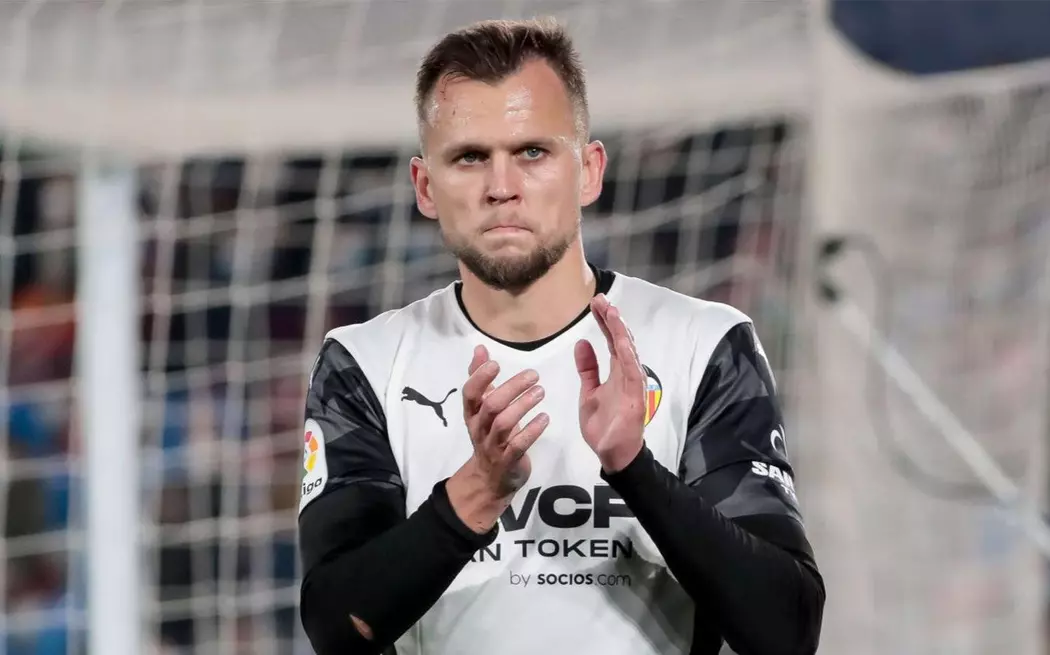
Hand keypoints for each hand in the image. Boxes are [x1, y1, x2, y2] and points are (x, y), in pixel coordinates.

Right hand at [447, 345, 548, 532]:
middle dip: (511, 388)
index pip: (469, 393)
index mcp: (472, 413)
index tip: (495, 363)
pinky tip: (545, 418)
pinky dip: (532, 431)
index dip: (479, 378)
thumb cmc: (489, 435)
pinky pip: (518, 445)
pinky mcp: (508, 461)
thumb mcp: (482, 408)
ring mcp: (492, 446)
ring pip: (504, 424)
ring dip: (523, 406)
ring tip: (541, 392)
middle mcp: (479, 428)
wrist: (490, 479)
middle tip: (534, 375)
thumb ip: (480, 379)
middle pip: (491, 406)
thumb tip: (480, 349)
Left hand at [575, 294, 645, 473]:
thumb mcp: (589, 392)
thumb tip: (582, 342)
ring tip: (611, 312)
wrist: (613, 455)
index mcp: (616, 372)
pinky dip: (627, 355)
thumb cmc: (604, 425)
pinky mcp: (636, 397)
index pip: (610, 341)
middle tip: (600, 299)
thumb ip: (587, 369)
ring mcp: (633, 384)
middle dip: (611, 319)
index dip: (604, 322)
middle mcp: (627, 374)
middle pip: (620, 341)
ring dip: (620, 332)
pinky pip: (633, 372)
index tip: (595, 304)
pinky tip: (620, 341)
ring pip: (628, 352)